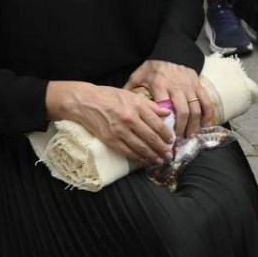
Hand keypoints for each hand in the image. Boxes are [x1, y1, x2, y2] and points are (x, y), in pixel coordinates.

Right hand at [56, 82, 173, 164]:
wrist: (85, 101)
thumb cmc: (110, 96)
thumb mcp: (132, 95)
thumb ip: (150, 106)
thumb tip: (167, 113)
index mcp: (137, 106)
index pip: (157, 124)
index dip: (166, 134)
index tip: (172, 141)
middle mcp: (130, 119)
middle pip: (151, 137)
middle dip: (162, 148)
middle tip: (169, 156)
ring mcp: (119, 130)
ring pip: (140, 147)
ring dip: (152, 156)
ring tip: (160, 161)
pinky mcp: (110, 139)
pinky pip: (127, 151)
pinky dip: (137, 157)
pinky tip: (144, 161)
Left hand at [124, 59, 214, 136]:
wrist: (173, 51)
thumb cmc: (154, 67)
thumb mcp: (139, 75)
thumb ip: (130, 89)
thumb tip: (117, 105)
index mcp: (160, 86)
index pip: (163, 108)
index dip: (163, 124)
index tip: (161, 137)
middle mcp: (176, 88)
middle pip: (182, 112)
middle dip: (181, 129)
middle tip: (177, 142)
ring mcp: (189, 87)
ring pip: (195, 109)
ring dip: (194, 125)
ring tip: (189, 137)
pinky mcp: (198, 85)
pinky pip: (206, 102)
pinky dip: (207, 114)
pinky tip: (204, 125)